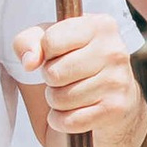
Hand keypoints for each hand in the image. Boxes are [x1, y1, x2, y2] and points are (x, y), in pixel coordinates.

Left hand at [15, 11, 144, 144]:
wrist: (114, 106)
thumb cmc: (77, 69)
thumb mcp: (50, 47)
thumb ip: (29, 41)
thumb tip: (30, 61)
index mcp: (99, 25)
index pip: (51, 41)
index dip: (45, 55)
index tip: (57, 57)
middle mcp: (113, 50)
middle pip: (54, 72)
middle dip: (51, 82)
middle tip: (65, 80)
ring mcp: (117, 80)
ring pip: (61, 98)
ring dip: (57, 102)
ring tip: (71, 96)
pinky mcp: (115, 109)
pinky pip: (70, 120)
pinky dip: (63, 121)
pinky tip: (74, 114)